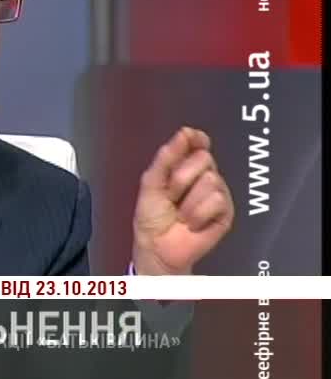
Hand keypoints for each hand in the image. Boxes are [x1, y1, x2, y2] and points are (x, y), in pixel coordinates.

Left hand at [132, 127, 233, 274]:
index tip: (192, 137)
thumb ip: (166, 157)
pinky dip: (198, 214)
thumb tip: (185, 133)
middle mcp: (204, 176)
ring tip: (181, 214)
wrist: (157, 245)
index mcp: (185, 166)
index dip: (196, 139)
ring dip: (188, 201)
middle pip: (204, 159)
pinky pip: (217, 200)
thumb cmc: (152, 216)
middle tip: (172, 196)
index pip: (198, 144)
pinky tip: (193, 224)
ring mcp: (217, 193)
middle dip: (181, 178)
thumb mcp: (152, 182)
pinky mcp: (226, 212)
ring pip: (211, 179)